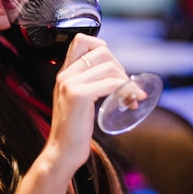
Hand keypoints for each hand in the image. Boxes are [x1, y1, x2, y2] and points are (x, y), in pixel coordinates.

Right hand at [45, 33, 128, 175]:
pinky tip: (129, 101)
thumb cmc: (74, 130)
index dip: (100, 45)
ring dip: (125, 80)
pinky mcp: (79, 96)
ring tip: (130, 97)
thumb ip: (88, 84)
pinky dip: (125, 90)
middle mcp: (65, 75)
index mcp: (64, 74)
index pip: (81, 40)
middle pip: (101, 50)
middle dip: (119, 66)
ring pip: (109, 66)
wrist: (62, 152)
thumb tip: (116, 74)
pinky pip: (111, 83)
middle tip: (125, 86)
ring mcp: (70, 84)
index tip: (112, 65)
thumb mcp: (78, 101)